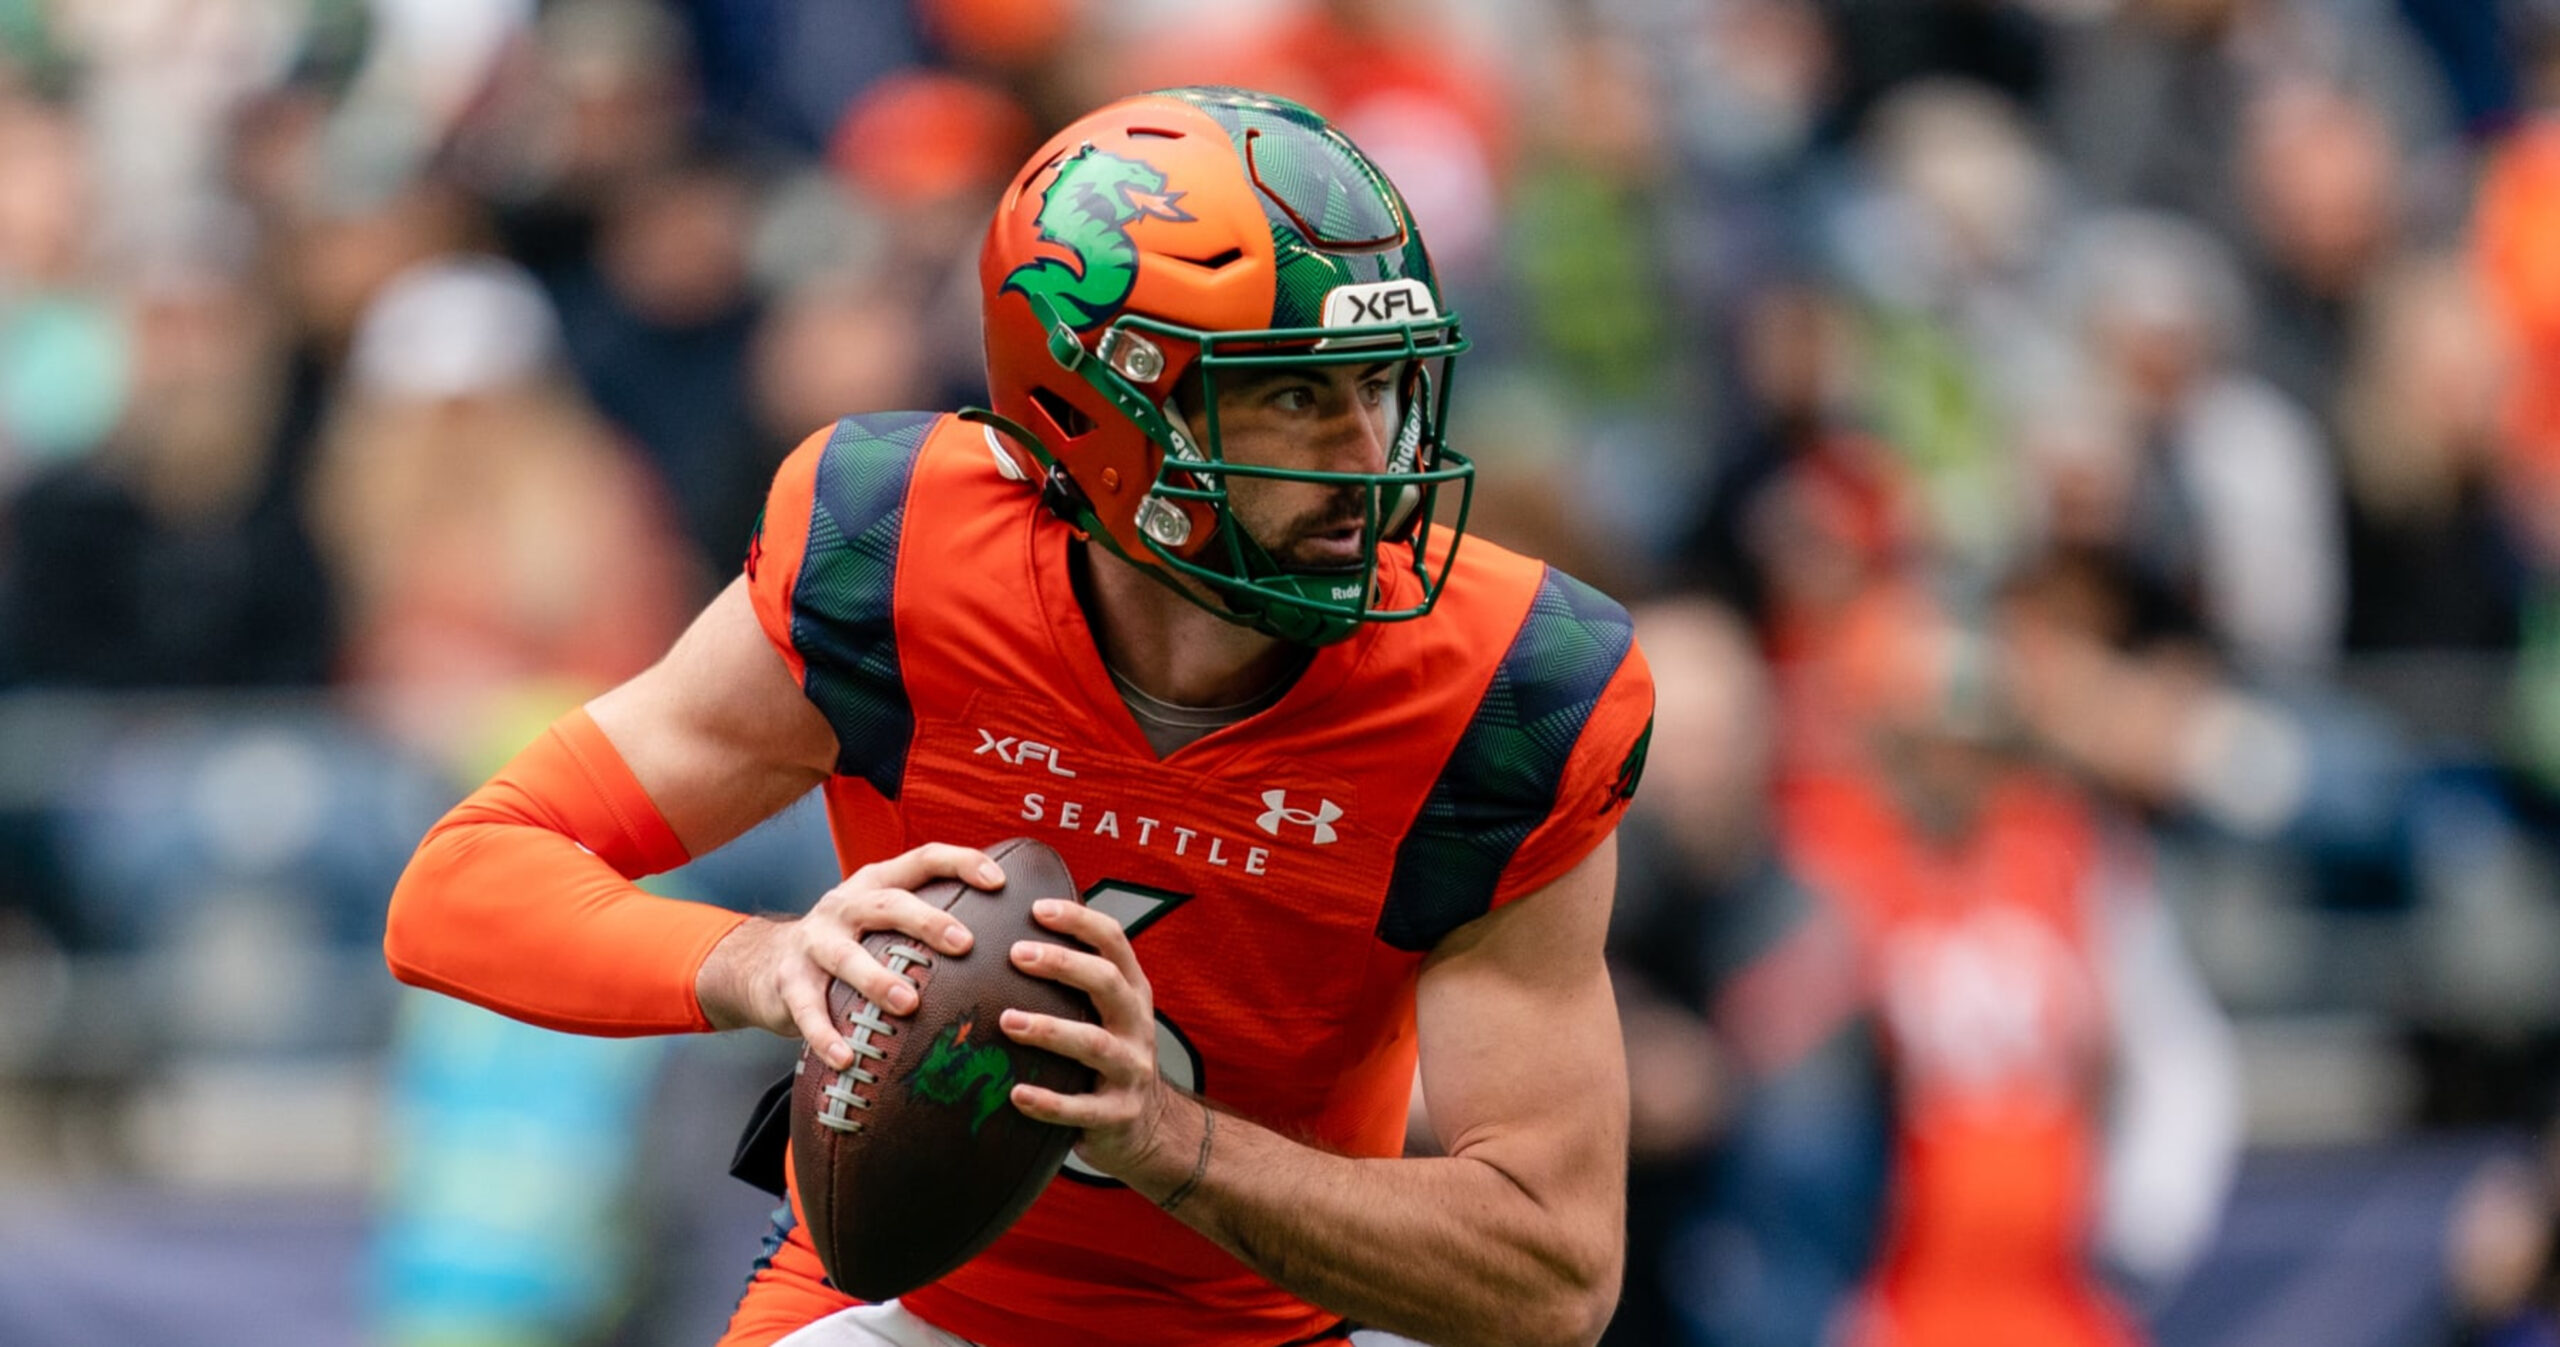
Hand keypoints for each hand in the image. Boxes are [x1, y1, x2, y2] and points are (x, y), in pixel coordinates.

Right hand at [742, 843, 999, 1069]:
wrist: (763, 964)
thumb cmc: (848, 946)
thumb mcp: (883, 923)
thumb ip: (928, 924)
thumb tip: (1011, 943)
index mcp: (876, 884)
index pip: (922, 859)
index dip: (960, 862)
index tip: (1000, 882)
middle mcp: (845, 905)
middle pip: (888, 904)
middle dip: (927, 921)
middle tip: (964, 943)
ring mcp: (814, 942)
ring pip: (845, 955)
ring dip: (877, 979)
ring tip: (908, 1003)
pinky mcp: (788, 981)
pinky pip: (808, 1009)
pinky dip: (826, 1035)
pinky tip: (847, 1058)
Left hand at [999, 898, 1174, 1179]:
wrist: (1149, 1126)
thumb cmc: (1108, 1054)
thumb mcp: (1106, 1012)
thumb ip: (1075, 980)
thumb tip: (1008, 932)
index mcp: (1132, 991)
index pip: (1113, 942)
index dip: (1079, 921)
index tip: (1037, 907)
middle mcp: (1136, 1024)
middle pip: (1106, 982)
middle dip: (1062, 964)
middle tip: (1016, 954)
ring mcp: (1132, 1070)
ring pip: (1094, 1044)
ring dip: (1049, 1030)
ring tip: (1007, 1022)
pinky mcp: (1119, 1114)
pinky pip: (1082, 1109)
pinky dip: (1048, 1103)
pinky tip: (1016, 1095)